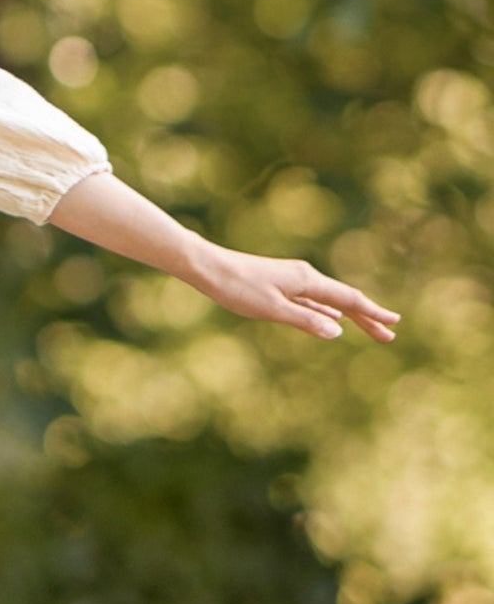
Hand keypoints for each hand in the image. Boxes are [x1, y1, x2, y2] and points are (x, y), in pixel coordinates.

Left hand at [189, 242, 397, 344]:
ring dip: (350, 316)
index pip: (349, 300)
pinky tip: (333, 318)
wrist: (209, 267)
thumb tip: (338, 332)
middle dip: (368, 318)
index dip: (372, 313)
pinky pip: (314, 301)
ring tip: (369, 328)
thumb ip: (306, 320)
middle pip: (344, 300)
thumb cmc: (238, 288)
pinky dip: (328, 310)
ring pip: (330, 300)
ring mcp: (294, 280)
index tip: (394, 324)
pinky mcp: (282, 285)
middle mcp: (305, 277)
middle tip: (389, 336)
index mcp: (308, 281)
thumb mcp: (272, 310)